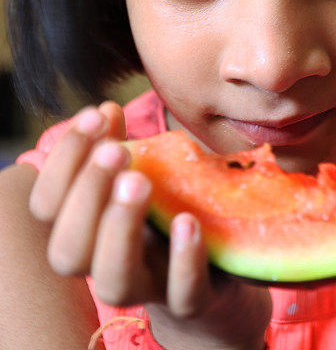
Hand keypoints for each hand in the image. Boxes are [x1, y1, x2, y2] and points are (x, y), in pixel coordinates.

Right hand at [29, 102, 270, 349]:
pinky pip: (183, 294)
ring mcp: (148, 285)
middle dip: (87, 193)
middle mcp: (104, 263)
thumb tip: (105, 110)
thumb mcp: (139, 169)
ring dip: (121, 227)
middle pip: (68, 248)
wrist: (214, 263)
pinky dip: (184, 258)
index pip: (46, 205)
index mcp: (82, 228)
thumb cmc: (163, 206)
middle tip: (117, 150)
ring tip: (141, 180)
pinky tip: (187, 220)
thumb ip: (117, 142)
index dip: (63, 160)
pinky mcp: (192, 300)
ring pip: (113, 281)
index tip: (94, 114)